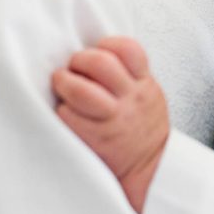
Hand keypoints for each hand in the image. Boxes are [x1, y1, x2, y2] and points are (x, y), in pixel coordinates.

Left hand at [52, 37, 168, 213]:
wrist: (151, 169)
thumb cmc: (144, 129)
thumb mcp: (149, 94)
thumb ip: (130, 75)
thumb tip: (97, 54)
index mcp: (144, 84)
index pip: (128, 49)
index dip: (107, 45)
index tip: (97, 50)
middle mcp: (130, 99)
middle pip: (100, 63)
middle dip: (79, 60)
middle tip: (73, 67)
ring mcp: (112, 120)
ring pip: (80, 90)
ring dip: (64, 82)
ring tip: (62, 84)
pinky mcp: (95, 139)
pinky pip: (68, 116)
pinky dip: (61, 111)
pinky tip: (66, 112)